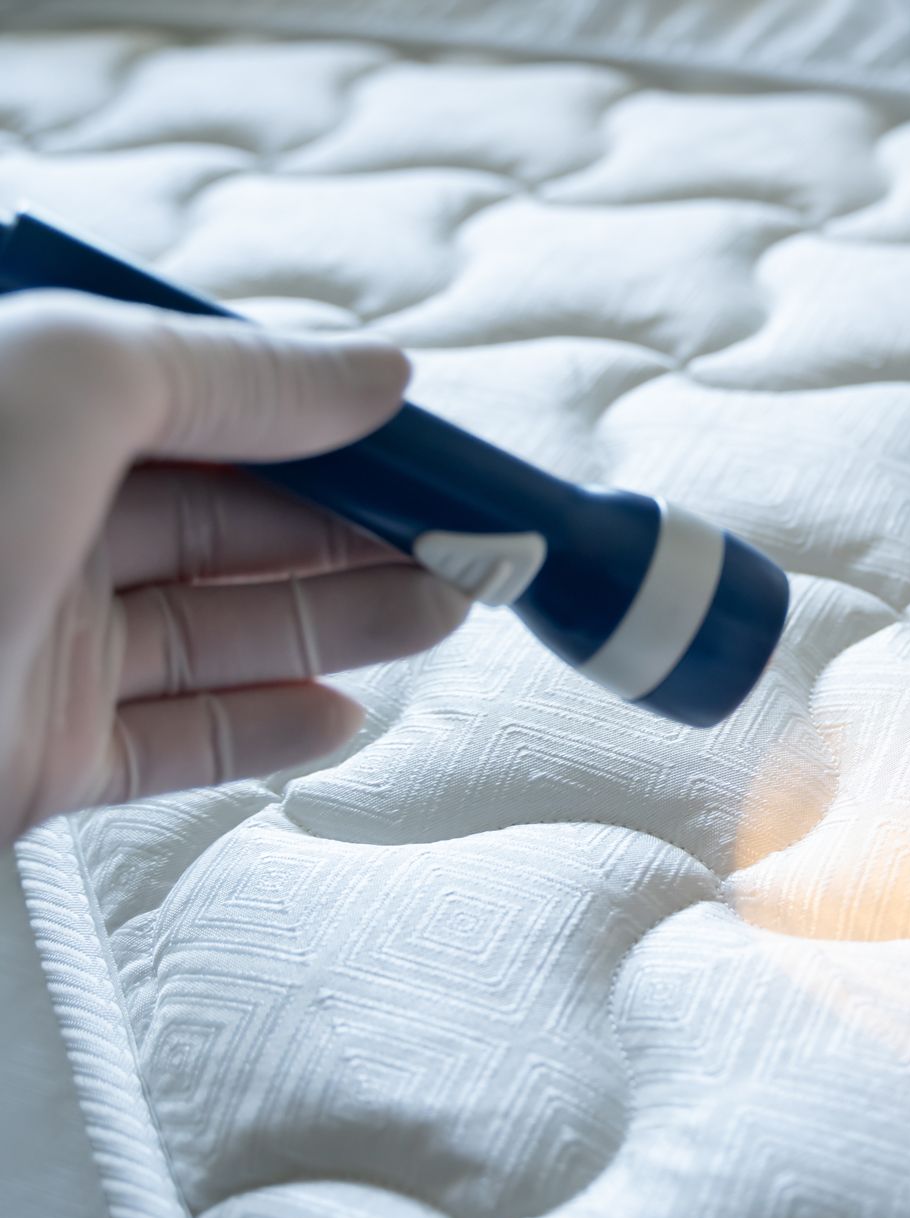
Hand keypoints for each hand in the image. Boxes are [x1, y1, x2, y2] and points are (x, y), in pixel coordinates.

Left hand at [0, 292, 467, 844]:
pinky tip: (343, 714)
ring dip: (343, 622)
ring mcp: (24, 644)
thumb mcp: (61, 390)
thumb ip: (227, 374)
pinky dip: (267, 728)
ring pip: (220, 627)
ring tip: (444, 617)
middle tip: (474, 544)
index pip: (211, 399)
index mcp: (24, 408)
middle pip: (233, 518)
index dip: (335, 419)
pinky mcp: (26, 759)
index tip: (437, 447)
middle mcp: (23, 520)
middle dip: (363, 527)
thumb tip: (375, 375)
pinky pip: (172, 739)